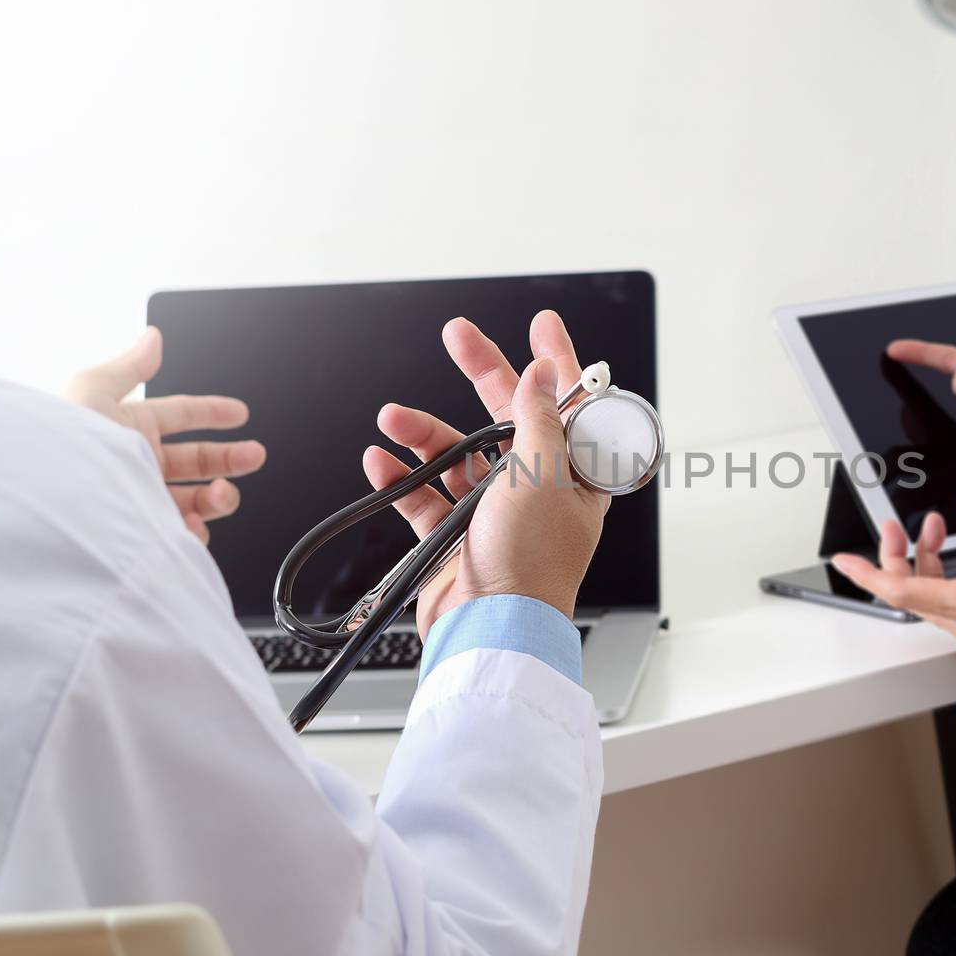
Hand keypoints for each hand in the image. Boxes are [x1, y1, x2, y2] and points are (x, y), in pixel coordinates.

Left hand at [65, 327, 266, 543]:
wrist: (47, 499)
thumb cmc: (61, 442)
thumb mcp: (92, 390)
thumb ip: (130, 366)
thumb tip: (152, 338)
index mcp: (128, 427)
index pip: (179, 415)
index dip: (212, 412)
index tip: (240, 413)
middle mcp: (136, 464)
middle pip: (195, 460)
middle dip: (229, 457)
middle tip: (254, 455)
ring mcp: (140, 500)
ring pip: (194, 499)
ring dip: (218, 496)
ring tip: (219, 495)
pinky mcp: (142, 534)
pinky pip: (179, 537)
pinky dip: (194, 531)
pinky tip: (190, 524)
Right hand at [361, 310, 608, 629]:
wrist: (490, 630)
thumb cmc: (531, 564)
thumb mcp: (543, 475)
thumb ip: (539, 419)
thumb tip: (545, 372)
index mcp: (574, 474)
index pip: (570, 405)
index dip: (557, 363)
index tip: (542, 325)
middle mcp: (536, 488)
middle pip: (507, 417)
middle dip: (482, 373)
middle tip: (458, 335)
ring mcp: (493, 511)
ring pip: (457, 455)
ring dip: (423, 433)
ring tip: (392, 418)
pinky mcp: (454, 536)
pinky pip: (424, 496)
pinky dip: (401, 478)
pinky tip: (382, 461)